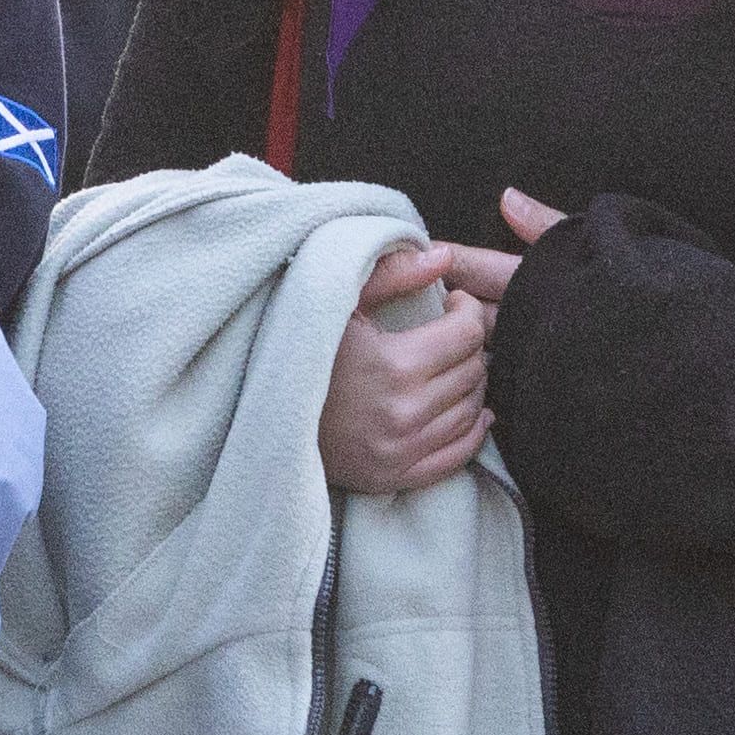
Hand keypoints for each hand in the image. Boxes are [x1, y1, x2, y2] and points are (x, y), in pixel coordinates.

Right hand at [314, 235, 504, 496]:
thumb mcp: (337, 299)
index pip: (467, 334)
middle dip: (470, 345)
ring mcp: (400, 452)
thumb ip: (392, 273)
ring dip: (469, 383)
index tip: (453, 304)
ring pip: (471, 411)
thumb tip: (444, 257)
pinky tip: (466, 409)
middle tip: (450, 333)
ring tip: (449, 365)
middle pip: (472, 372)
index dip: (467, 310)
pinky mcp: (394, 478)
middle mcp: (404, 414)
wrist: (261, 412)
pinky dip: (472, 430)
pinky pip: (458, 455)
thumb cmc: (300, 345)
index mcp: (394, 365)